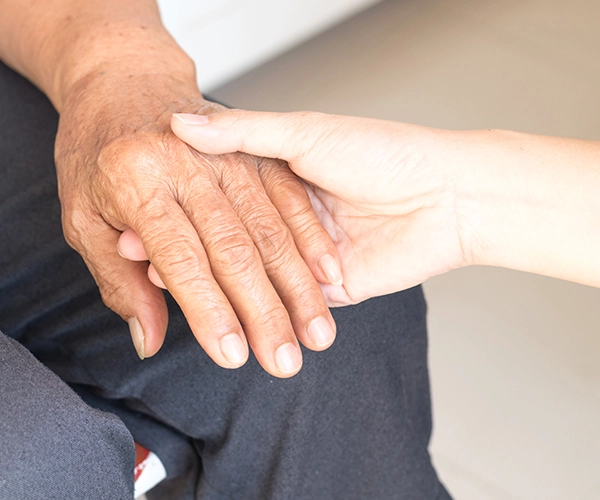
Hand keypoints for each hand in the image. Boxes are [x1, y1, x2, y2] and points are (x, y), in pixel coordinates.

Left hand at [55, 76, 339, 377]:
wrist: (123, 78)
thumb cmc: (97, 151)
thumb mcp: (83, 215)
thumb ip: (117, 280)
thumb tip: (148, 340)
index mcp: (137, 181)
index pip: (180, 259)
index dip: (208, 311)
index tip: (231, 355)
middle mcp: (189, 167)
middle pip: (234, 250)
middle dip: (264, 312)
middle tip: (284, 362)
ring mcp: (229, 155)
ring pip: (271, 229)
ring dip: (298, 286)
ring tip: (316, 334)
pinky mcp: (258, 150)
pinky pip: (291, 199)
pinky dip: (312, 240)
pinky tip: (331, 275)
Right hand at [168, 111, 469, 305]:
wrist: (446, 196)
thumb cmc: (383, 155)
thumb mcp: (305, 133)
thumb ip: (245, 135)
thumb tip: (183, 123)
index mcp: (279, 183)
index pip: (214, 200)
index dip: (177, 209)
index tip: (140, 216)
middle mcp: (287, 223)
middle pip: (226, 243)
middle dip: (185, 250)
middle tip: (140, 253)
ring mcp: (304, 260)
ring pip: (251, 278)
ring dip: (211, 285)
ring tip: (164, 283)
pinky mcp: (327, 292)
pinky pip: (285, 304)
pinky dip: (254, 307)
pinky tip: (217, 309)